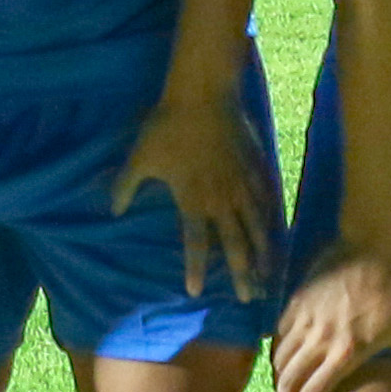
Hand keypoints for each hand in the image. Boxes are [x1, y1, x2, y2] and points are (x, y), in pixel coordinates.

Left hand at [111, 77, 277, 305]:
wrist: (202, 94)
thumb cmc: (167, 126)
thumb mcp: (139, 158)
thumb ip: (126, 186)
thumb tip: (113, 210)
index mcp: (193, 200)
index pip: (196, 244)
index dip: (196, 270)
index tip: (196, 292)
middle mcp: (221, 199)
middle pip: (236, 245)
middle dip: (243, 274)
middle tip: (249, 297)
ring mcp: (242, 183)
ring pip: (257, 226)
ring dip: (263, 253)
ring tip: (269, 274)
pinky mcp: (255, 166)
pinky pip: (267, 198)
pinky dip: (271, 217)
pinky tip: (277, 229)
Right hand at [272, 227, 390, 391]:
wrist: (377, 242)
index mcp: (348, 352)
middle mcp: (321, 339)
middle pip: (291, 379)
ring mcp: (307, 318)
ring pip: (281, 356)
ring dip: (278, 377)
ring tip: (280, 390)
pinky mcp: (299, 300)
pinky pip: (280, 331)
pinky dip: (278, 348)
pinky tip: (282, 356)